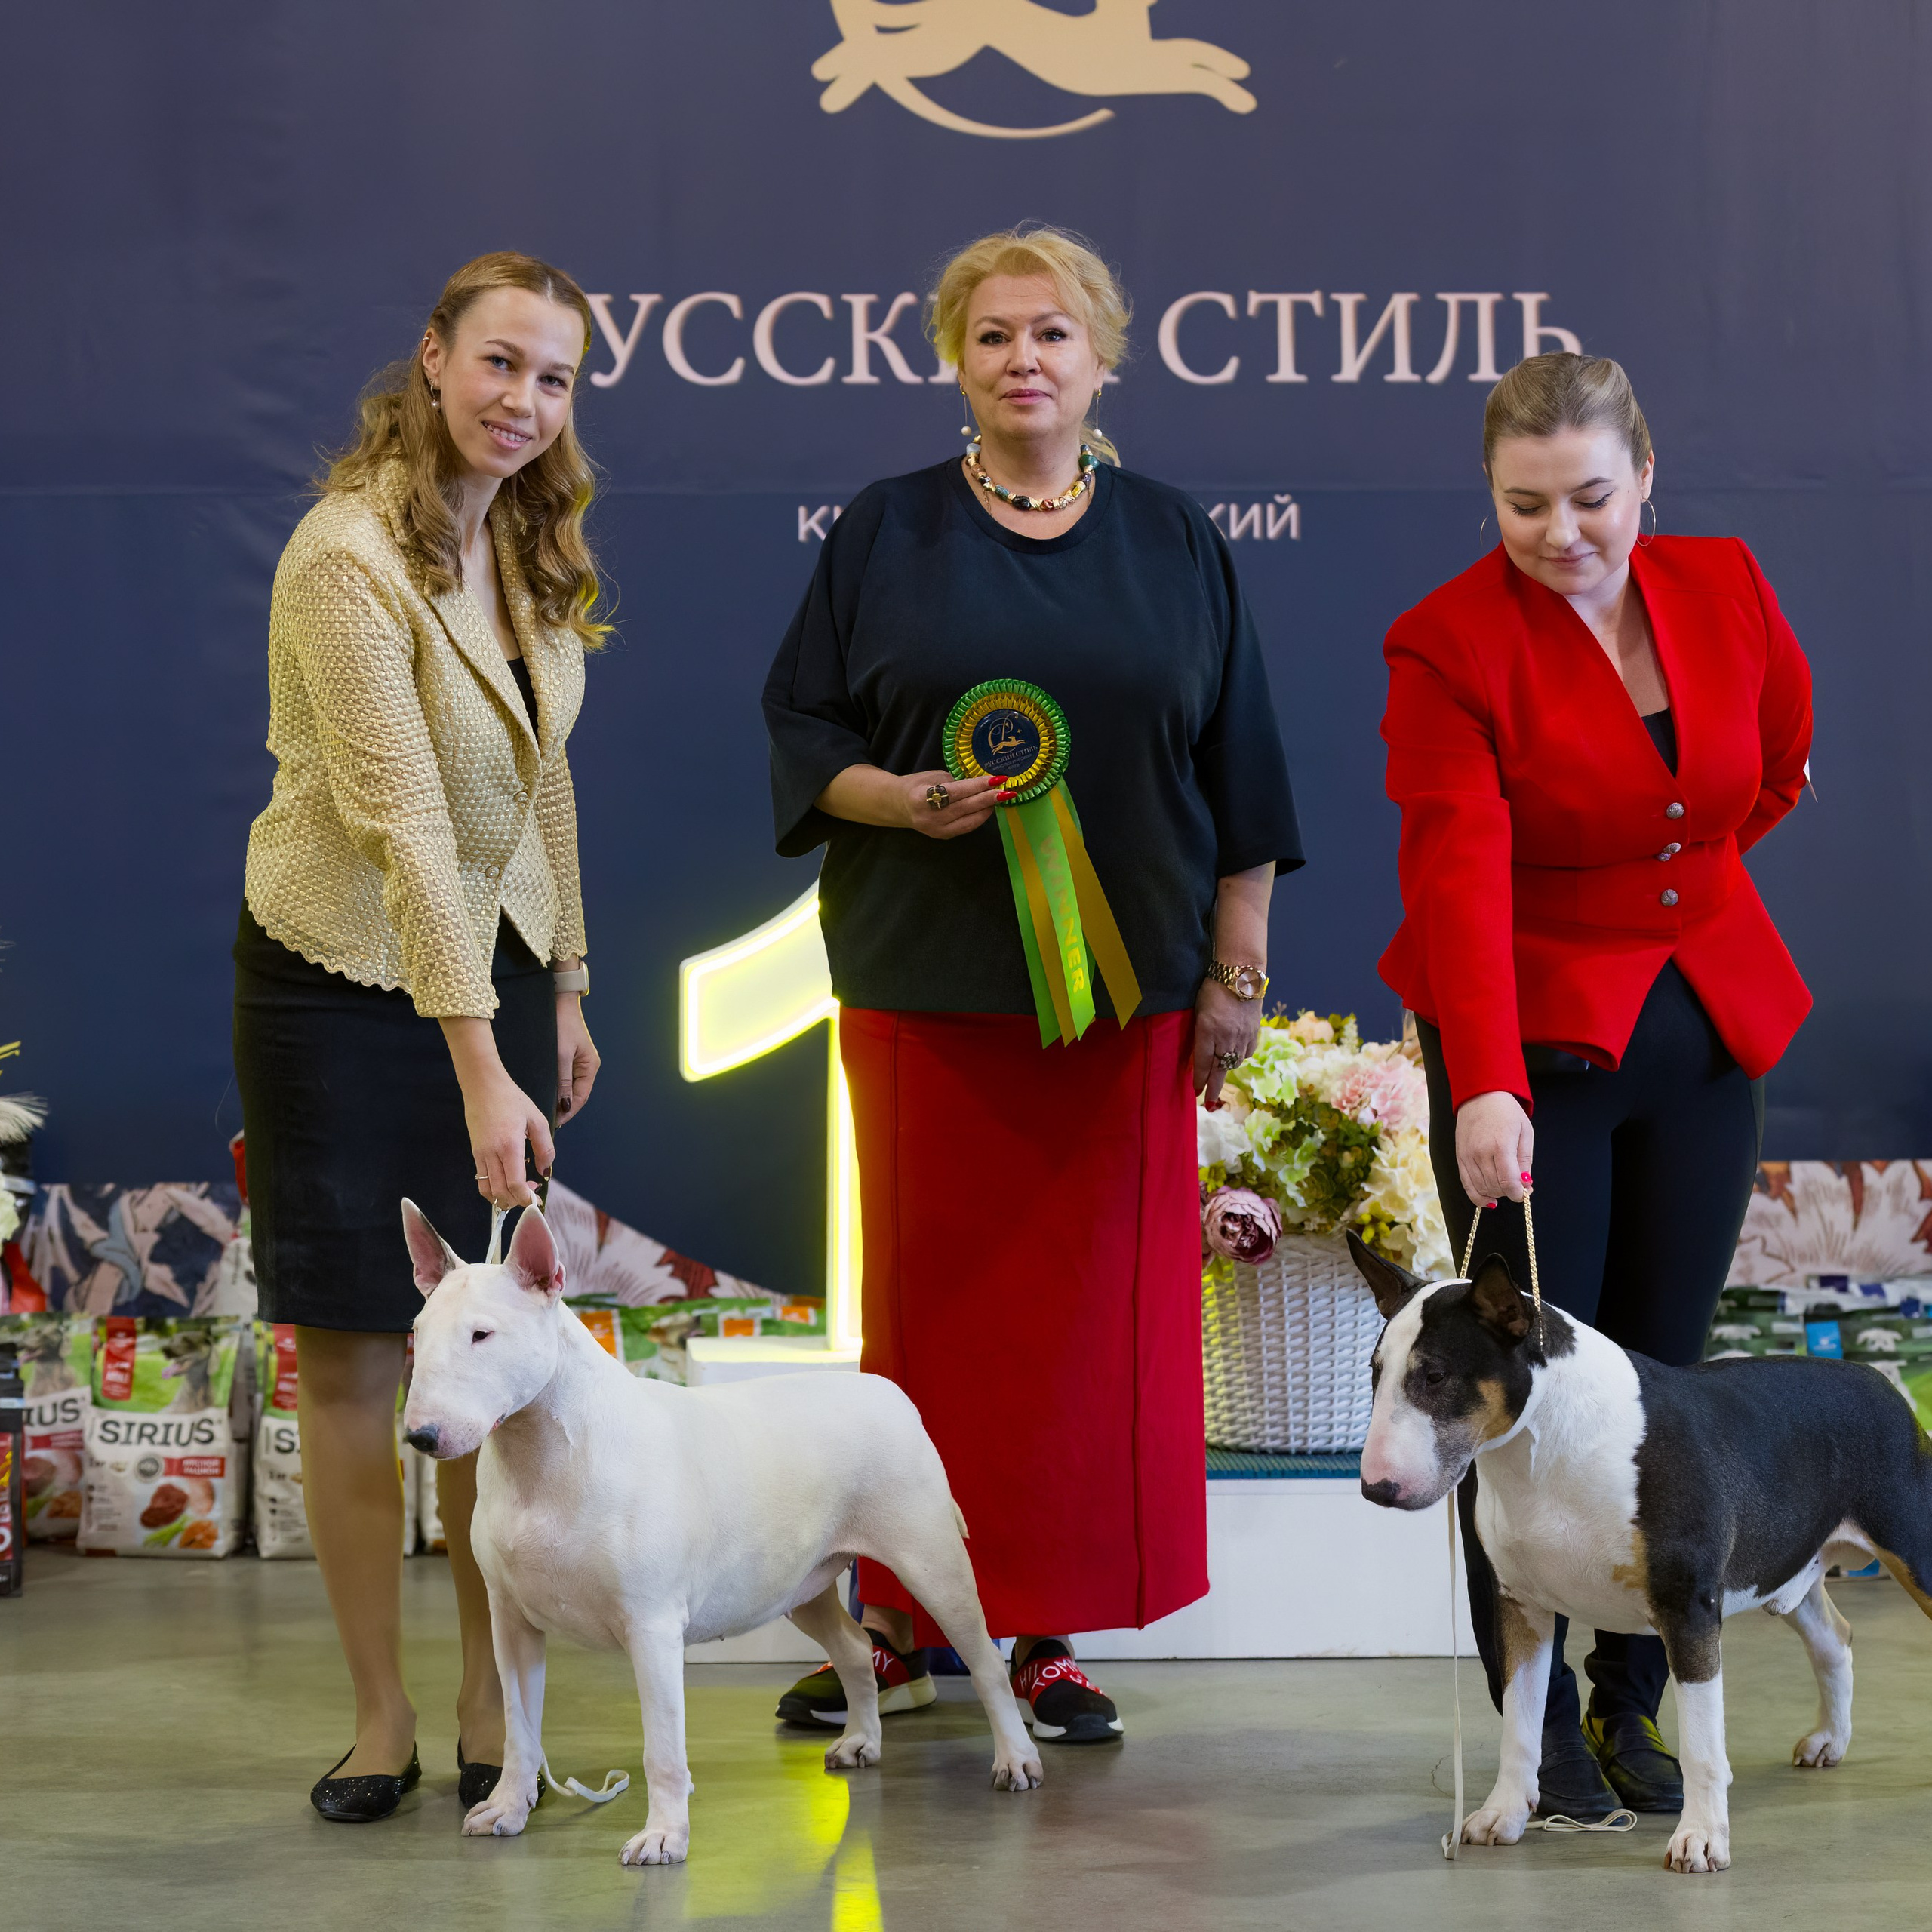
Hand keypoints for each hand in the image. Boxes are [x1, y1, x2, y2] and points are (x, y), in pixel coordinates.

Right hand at [462, 1069, 554, 1208]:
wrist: (483, 1087)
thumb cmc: (512, 1100)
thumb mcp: (537, 1120)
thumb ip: (545, 1147)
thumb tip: (545, 1171)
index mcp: (509, 1146)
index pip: (515, 1184)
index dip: (526, 1198)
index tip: (537, 1201)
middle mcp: (491, 1154)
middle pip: (501, 1192)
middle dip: (517, 1201)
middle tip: (531, 1196)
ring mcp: (480, 1155)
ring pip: (488, 1190)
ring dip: (504, 1199)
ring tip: (518, 1194)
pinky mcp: (475, 1153)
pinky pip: (481, 1180)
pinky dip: (493, 1190)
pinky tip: (505, 1185)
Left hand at [556, 998, 599, 1120]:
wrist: (559, 1001)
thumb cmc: (561, 1025)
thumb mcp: (560, 1056)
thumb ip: (562, 1082)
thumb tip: (565, 1107)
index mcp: (589, 1067)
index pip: (581, 1098)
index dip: (568, 1112)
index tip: (554, 1124)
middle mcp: (587, 1067)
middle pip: (576, 1094)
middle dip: (563, 1108)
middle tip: (546, 1120)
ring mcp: (578, 1062)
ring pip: (569, 1087)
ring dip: (558, 1098)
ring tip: (543, 1109)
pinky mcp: (569, 1057)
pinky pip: (564, 1078)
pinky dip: (556, 1087)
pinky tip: (545, 1092)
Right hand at [900, 769, 1005, 839]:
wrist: (898, 805)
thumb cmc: (916, 785)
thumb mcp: (933, 776)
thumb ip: (956, 782)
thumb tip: (981, 784)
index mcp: (922, 797)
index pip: (957, 791)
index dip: (978, 785)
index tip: (997, 779)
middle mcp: (929, 817)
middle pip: (965, 807)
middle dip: (989, 798)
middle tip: (1006, 790)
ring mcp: (936, 830)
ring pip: (969, 820)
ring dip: (987, 809)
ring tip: (1001, 798)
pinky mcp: (942, 836)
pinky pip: (966, 827)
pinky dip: (979, 817)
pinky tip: (988, 808)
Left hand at [1193, 978, 1260, 1106]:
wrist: (1242, 974)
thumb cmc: (1213, 987)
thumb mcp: (1199, 1010)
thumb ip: (1200, 1032)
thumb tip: (1201, 1052)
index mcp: (1208, 1031)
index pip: (1203, 1062)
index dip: (1200, 1079)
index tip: (1196, 1091)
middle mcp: (1226, 1038)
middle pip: (1220, 1069)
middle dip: (1214, 1087)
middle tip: (1209, 1101)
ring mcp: (1243, 1036)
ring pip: (1235, 1061)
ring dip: (1227, 1070)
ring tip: (1220, 1078)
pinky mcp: (1254, 1031)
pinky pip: (1248, 1051)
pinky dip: (1241, 1056)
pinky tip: (1237, 1055)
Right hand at [1454, 1091, 1533, 1208]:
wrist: (1479, 1095)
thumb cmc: (1506, 1112)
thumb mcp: (1525, 1132)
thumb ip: (1525, 1160)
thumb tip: (1524, 1184)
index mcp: (1500, 1146)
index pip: (1508, 1182)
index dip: (1518, 1193)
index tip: (1524, 1192)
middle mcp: (1481, 1153)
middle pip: (1495, 1187)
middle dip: (1509, 1192)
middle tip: (1518, 1186)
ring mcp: (1467, 1156)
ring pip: (1482, 1188)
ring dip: (1496, 1193)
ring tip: (1504, 1186)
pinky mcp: (1460, 1157)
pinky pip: (1467, 1185)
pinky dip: (1478, 1196)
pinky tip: (1489, 1200)